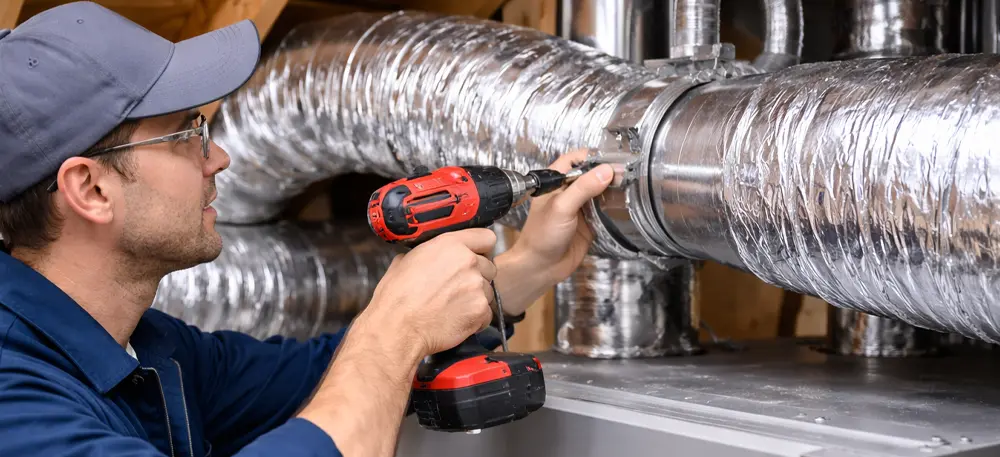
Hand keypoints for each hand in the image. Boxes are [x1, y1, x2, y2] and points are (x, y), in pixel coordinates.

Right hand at [364, 228, 497, 356]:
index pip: (486, 238)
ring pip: (488, 291)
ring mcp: (476, 287)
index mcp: (451, 245)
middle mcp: (468, 262)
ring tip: (453, 307)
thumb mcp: (404, 261)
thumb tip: (426, 257)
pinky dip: (476, 319)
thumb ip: (426, 254)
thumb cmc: (396, 297)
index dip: (481, 249)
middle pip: (489, 267)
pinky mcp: (480, 310)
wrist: (397, 327)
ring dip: (476, 298)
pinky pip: (487, 313)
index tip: (476, 257)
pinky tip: (457, 320)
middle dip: (477, 277)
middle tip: (458, 288)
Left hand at [512, 149, 613, 284]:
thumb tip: (605, 171)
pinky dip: (613, 206)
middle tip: (624, 172)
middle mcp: (567, 193)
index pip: (573, 160)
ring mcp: (579, 208)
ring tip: (628, 184)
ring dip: (612, 188)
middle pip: (589, 174)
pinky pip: (604, 210)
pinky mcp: (589, 223)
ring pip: (599, 191)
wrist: (541, 267)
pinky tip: (623, 203)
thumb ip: (583, 188)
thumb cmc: (541, 237)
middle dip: (606, 172)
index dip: (590, 156)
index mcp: (554, 183)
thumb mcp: (561, 207)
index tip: (609, 158)